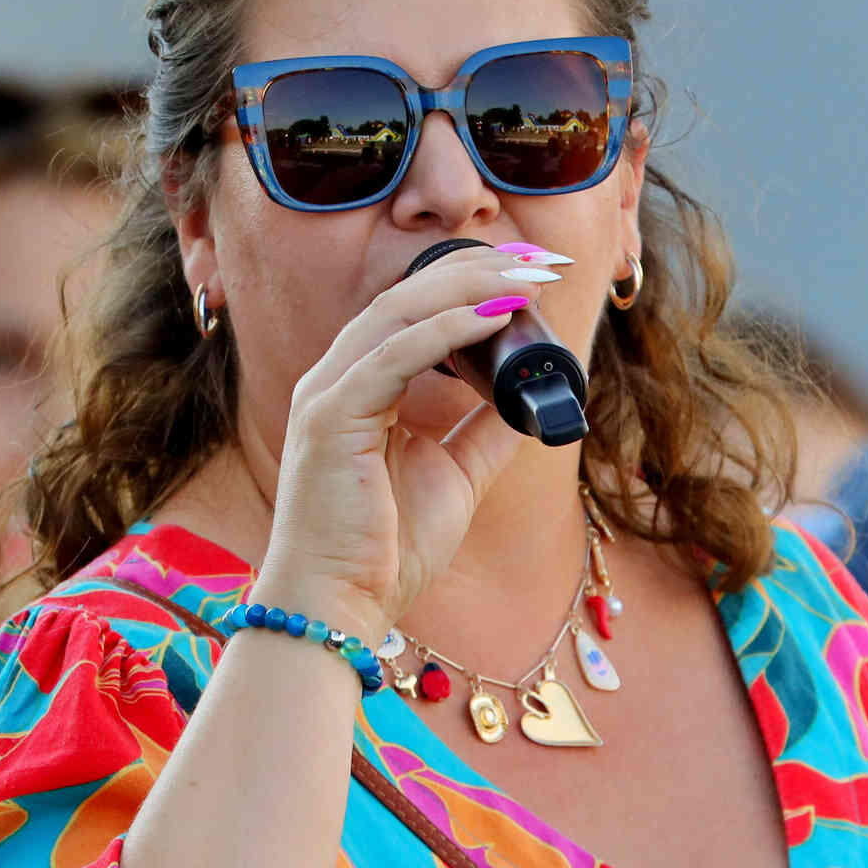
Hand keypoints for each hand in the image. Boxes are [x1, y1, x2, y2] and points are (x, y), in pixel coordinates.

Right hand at [260, 244, 549, 631]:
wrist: (342, 605)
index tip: (531, 274)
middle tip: (539, 262)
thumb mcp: (456, 476)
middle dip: (476, 270)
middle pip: (407, 297)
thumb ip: (484, 432)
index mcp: (359, 388)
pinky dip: (446, 329)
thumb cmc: (385, 550)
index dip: (470, 283)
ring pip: (399, 313)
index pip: (414, 312)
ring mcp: (328, 394)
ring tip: (525, 279)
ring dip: (468, 288)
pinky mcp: (332, 417)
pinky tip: (493, 316)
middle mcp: (336, 379)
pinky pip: (394, 355)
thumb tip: (530, 400)